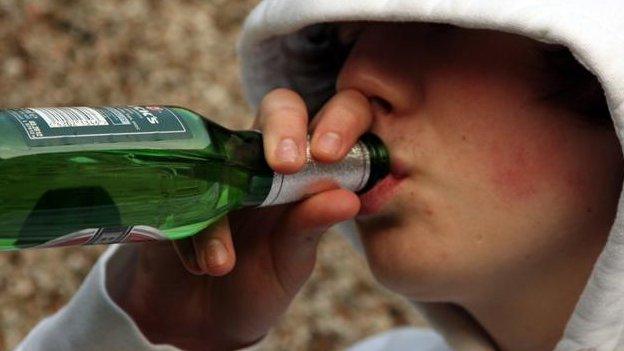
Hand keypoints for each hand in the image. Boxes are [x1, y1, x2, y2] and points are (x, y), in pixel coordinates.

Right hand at [111, 88, 372, 350]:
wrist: (199, 318)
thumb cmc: (255, 284)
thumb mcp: (288, 261)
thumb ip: (311, 227)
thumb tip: (348, 199)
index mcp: (302, 177)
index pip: (327, 124)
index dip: (337, 122)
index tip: (330, 155)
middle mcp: (263, 162)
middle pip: (280, 109)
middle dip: (285, 127)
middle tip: (285, 164)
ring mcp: (218, 168)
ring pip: (227, 146)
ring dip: (225, 210)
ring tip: (223, 265)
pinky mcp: (174, 185)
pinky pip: (181, 186)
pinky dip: (191, 231)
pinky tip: (198, 264)